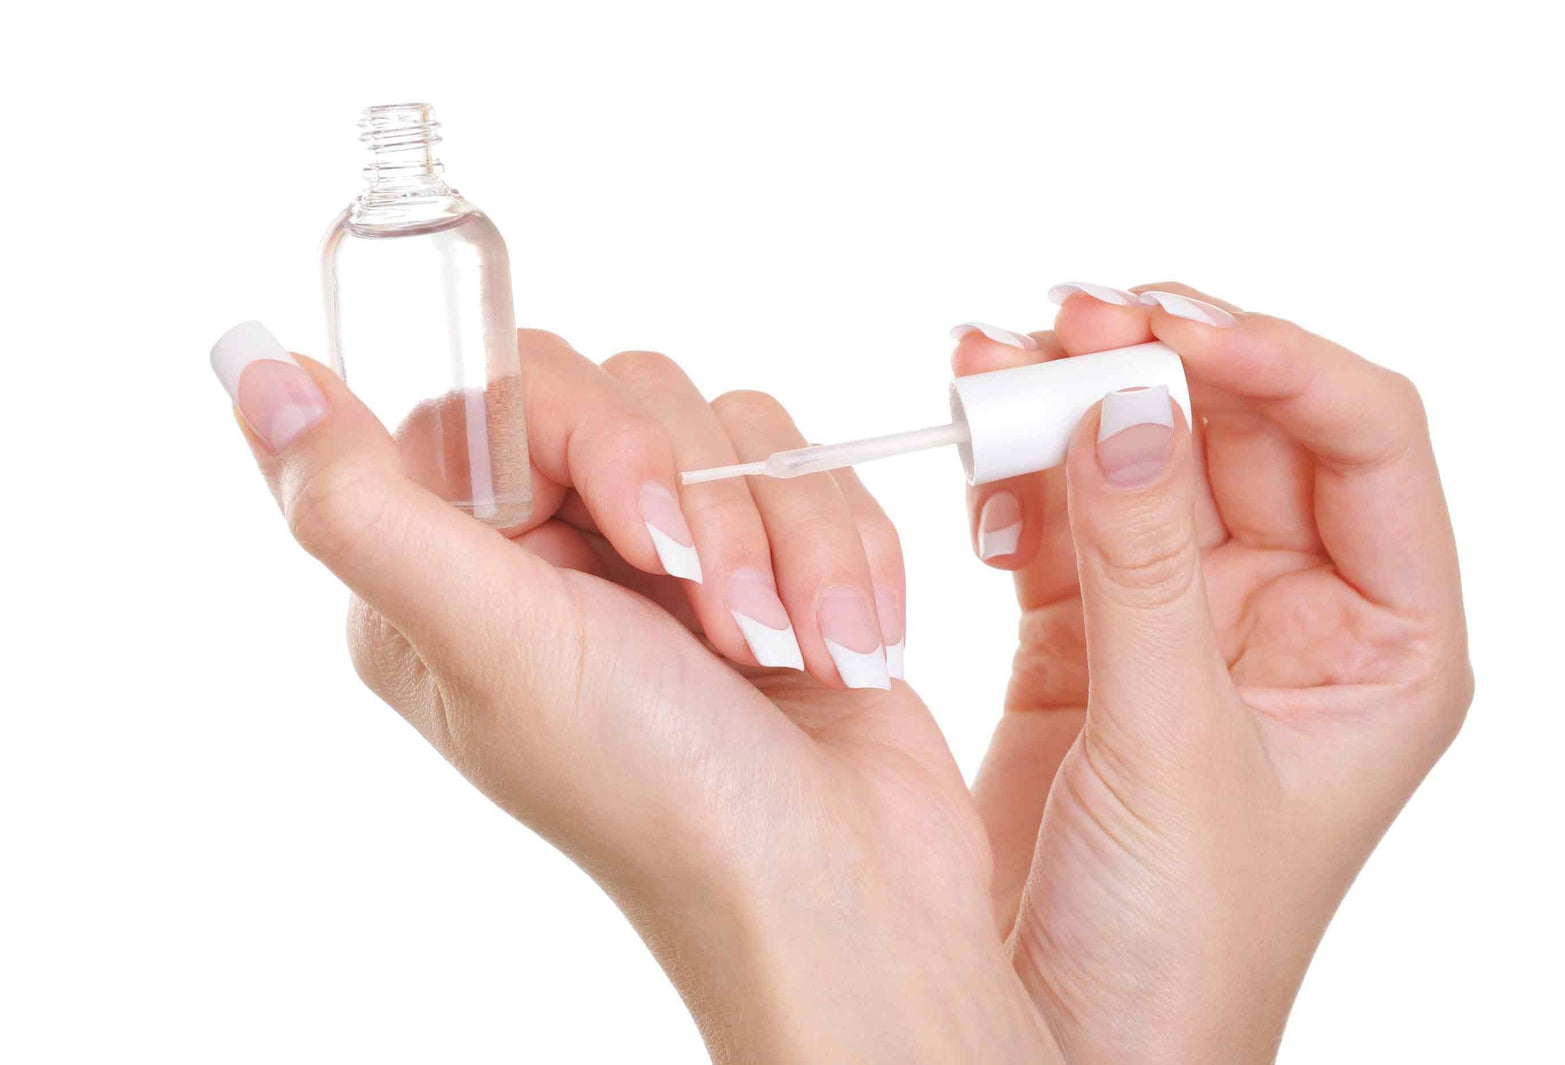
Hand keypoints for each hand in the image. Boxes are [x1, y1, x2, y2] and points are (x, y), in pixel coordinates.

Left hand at [211, 323, 1060, 1061]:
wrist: (840, 887)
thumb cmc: (662, 795)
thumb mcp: (495, 649)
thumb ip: (364, 510)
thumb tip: (254, 374)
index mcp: (455, 571)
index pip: (501, 391)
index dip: (589, 432)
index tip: (646, 537)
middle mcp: (554, 552)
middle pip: (631, 390)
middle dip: (708, 505)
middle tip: (722, 623)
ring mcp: (668, 552)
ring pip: (736, 426)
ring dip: (787, 543)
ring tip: (790, 651)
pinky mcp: (769, 556)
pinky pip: (809, 471)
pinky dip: (843, 557)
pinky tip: (840, 648)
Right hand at [955, 284, 1472, 1060]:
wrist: (1073, 1041)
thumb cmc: (1181, 944)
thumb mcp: (1175, 744)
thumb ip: (1145, 565)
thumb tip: (1127, 403)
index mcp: (1383, 640)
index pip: (1364, 441)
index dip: (1279, 363)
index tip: (1172, 330)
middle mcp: (1293, 614)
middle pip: (1238, 430)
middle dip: (1151, 364)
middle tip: (1063, 322)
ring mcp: (1184, 619)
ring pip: (1139, 462)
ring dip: (1068, 402)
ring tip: (989, 359)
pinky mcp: (1086, 636)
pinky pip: (1059, 518)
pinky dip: (1015, 472)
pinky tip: (975, 440)